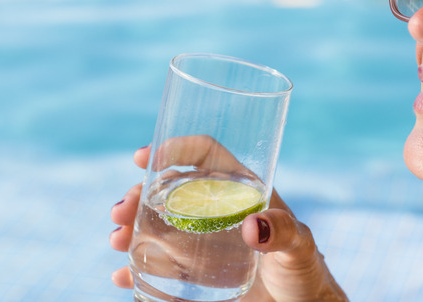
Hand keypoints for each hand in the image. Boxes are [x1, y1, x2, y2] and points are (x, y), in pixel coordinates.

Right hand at [110, 141, 347, 301]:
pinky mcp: (197, 274)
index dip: (177, 148)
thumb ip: (284, 232)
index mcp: (242, 191)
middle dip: (140, 194)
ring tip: (117, 240)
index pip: (207, 156)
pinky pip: (160, 265)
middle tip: (121, 211)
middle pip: (171, 189)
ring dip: (131, 227)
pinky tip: (122, 274)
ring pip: (158, 224)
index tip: (146, 156)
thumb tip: (253, 226)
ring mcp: (204, 243)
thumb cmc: (305, 272)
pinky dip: (137, 267)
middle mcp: (218, 211)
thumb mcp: (300, 247)